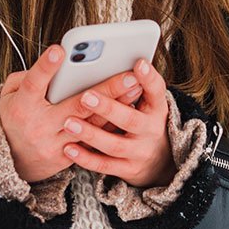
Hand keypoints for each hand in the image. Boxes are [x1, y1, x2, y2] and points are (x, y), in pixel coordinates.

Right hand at [0, 45, 147, 183]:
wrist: (9, 160)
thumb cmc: (13, 116)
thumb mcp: (8, 94)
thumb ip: (28, 76)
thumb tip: (58, 64)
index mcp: (22, 106)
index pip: (34, 83)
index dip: (46, 67)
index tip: (60, 49)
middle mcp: (39, 126)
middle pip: (76, 105)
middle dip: (105, 89)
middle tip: (129, 74)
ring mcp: (54, 144)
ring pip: (90, 125)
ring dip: (116, 107)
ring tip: (136, 88)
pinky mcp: (66, 157)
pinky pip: (92, 142)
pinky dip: (109, 126)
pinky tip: (127, 111)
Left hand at [61, 59, 174, 187]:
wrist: (160, 163)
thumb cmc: (145, 122)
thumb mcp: (149, 103)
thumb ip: (135, 85)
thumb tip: (120, 58)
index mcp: (157, 109)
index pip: (157, 91)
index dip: (149, 78)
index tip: (137, 63)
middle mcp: (151, 131)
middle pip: (131, 120)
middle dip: (108, 108)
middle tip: (86, 96)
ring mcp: (139, 153)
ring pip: (114, 145)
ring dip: (91, 134)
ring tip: (69, 122)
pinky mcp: (127, 170)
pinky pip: (104, 165)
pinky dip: (86, 157)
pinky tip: (68, 148)